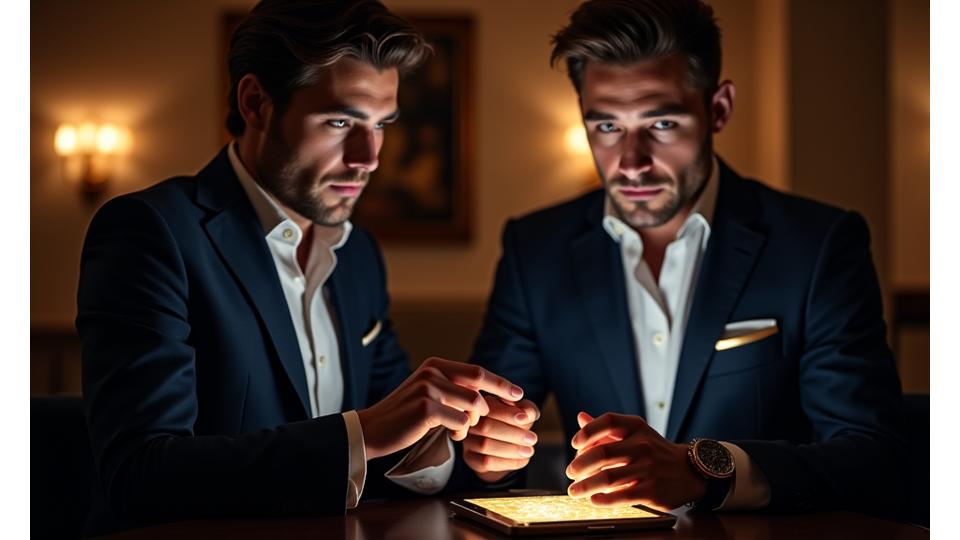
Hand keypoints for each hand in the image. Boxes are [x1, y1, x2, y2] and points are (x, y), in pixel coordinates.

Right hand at [357, 357, 523, 459]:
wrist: (374, 429)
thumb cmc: (406, 415)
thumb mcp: (430, 394)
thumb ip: (454, 389)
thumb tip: (486, 394)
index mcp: (436, 365)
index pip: (477, 372)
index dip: (500, 383)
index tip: (519, 394)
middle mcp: (433, 371)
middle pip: (478, 388)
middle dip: (492, 406)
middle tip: (492, 421)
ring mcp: (429, 388)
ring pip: (472, 405)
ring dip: (471, 423)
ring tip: (458, 431)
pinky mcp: (427, 408)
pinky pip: (461, 422)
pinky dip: (460, 433)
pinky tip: (450, 436)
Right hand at [463, 396, 539, 482]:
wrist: (506, 443)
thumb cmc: (515, 422)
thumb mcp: (525, 413)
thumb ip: (528, 410)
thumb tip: (524, 416)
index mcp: (482, 404)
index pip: (490, 407)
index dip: (508, 413)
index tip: (525, 420)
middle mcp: (470, 421)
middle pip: (486, 427)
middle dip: (513, 434)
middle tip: (532, 439)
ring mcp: (468, 440)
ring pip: (485, 446)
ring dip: (511, 449)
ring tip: (529, 451)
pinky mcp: (470, 458)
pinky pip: (486, 462)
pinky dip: (508, 462)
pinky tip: (523, 460)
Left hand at [565, 412, 705, 510]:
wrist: (691, 471)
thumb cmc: (655, 451)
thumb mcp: (636, 433)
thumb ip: (608, 429)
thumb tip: (581, 418)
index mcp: (638, 428)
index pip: (608, 421)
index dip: (587, 432)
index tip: (574, 444)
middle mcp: (643, 446)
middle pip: (602, 453)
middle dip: (579, 465)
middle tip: (570, 472)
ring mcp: (648, 469)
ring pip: (607, 477)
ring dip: (585, 486)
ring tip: (574, 490)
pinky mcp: (652, 491)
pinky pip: (621, 496)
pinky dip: (603, 500)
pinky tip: (593, 500)